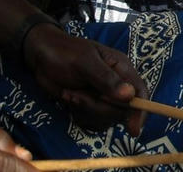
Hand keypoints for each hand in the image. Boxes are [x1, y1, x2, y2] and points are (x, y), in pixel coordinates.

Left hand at [23, 24, 148, 136]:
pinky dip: (79, 114)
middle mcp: (117, 85)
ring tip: (69, 93)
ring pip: (106, 118)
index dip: (140, 112)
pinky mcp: (91, 105)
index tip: (133, 130)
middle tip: (77, 95)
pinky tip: (69, 98)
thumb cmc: (65, 53)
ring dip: (86, 110)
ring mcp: (104, 97)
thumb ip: (107, 79)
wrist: (42, 55)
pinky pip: (92, 121)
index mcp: (122, 69)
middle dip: (98, 108)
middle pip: (121, 110)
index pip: (140, 93)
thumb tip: (130, 96)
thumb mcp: (85, 63)